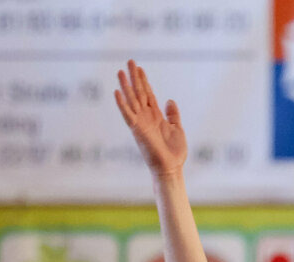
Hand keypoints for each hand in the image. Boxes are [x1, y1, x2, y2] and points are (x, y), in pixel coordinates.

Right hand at [114, 59, 186, 176]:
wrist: (171, 168)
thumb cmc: (175, 153)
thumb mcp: (177, 129)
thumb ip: (173, 115)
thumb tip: (170, 100)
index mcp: (156, 116)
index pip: (148, 94)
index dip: (144, 81)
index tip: (140, 68)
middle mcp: (146, 117)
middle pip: (139, 93)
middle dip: (134, 77)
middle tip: (130, 61)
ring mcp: (140, 123)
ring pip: (131, 100)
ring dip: (126, 86)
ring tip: (120, 71)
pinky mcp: (137, 130)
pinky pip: (127, 115)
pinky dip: (122, 104)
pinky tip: (116, 92)